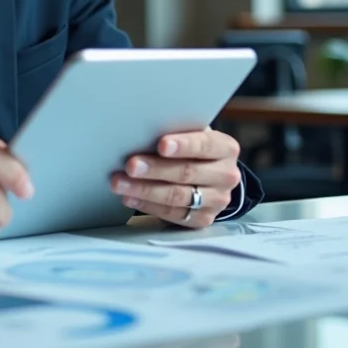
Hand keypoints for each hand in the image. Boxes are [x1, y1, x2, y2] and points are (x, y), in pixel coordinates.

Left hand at [110, 126, 241, 228]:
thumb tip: (141, 129)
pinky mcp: (203, 219)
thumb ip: (176, 131)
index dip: (184, 145)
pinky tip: (130, 198)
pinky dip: (147, 205)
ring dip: (144, 190)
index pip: (205, 145)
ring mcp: (217, 200)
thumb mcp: (191, 134)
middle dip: (155, 169)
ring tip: (120, 183)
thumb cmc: (192, 148)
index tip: (161, 145)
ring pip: (177, 196)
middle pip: (187, 172)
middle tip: (130, 165)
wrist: (208, 175)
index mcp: (226, 148)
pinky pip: (173, 214)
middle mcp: (226, 175)